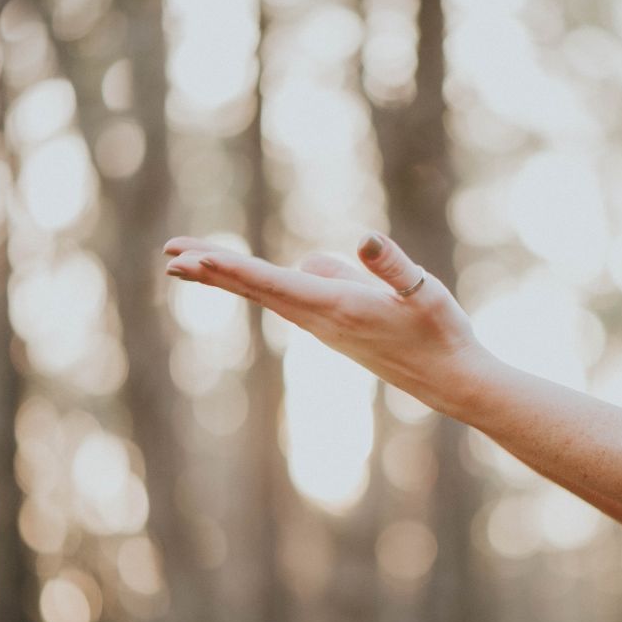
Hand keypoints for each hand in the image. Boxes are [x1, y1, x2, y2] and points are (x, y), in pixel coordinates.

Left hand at [162, 232, 493, 414]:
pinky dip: (256, 284)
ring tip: (191, 261)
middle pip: (256, 289)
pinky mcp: (334, 327)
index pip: (273, 283)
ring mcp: (325, 326)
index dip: (230, 268)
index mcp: (337, 307)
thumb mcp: (424, 292)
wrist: (452, 381)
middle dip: (212, 271)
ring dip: (228, 276)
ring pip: (267, 294)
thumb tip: (363, 240)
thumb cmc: (442, 334)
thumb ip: (393, 266)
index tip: (192, 259)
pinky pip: (286, 298)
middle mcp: (321, 320)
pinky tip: (251, 275)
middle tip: (169, 256)